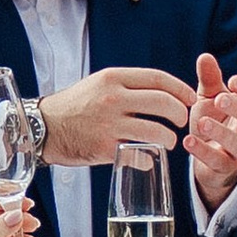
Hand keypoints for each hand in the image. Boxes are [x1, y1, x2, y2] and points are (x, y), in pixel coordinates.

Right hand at [37, 64, 193, 163]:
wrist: (44, 128)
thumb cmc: (74, 106)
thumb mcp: (98, 84)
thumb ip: (127, 86)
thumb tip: (162, 93)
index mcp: (113, 78)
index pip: (158, 78)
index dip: (181, 89)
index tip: (191, 98)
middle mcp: (113, 98)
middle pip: (164, 103)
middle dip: (181, 114)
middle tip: (183, 121)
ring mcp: (109, 124)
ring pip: (158, 130)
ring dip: (170, 138)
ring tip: (169, 141)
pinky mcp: (105, 148)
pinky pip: (140, 154)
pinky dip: (149, 158)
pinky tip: (148, 158)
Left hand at [188, 51, 236, 209]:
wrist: (208, 156)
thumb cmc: (215, 119)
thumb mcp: (210, 98)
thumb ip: (209, 79)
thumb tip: (205, 56)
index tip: (232, 81)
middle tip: (220, 99)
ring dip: (221, 132)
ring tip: (203, 122)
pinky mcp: (225, 167)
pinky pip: (218, 162)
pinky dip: (203, 152)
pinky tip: (188, 141)